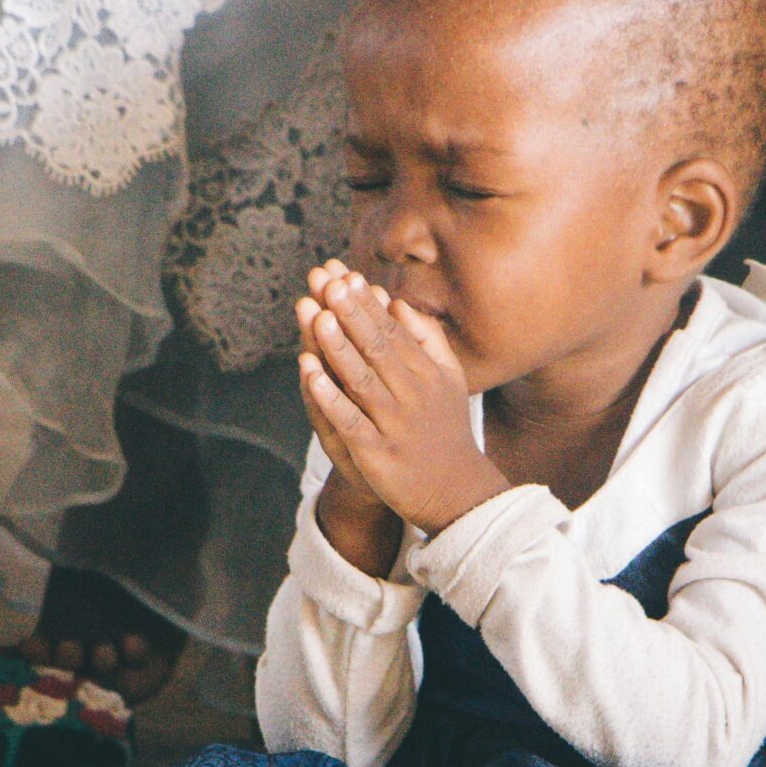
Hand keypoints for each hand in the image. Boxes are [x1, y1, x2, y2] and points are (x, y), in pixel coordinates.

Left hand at [296, 260, 509, 533]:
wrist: (456, 490)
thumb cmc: (445, 429)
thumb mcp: (449, 379)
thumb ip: (427, 340)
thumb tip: (399, 304)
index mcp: (426, 373)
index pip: (392, 331)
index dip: (367, 304)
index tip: (347, 276)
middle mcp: (411, 394)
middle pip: (376, 348)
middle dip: (351, 314)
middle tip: (328, 282)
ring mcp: (394, 423)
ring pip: (361, 379)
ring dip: (338, 347)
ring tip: (318, 315)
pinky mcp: (377, 452)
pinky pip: (349, 420)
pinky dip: (330, 397)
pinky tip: (310, 375)